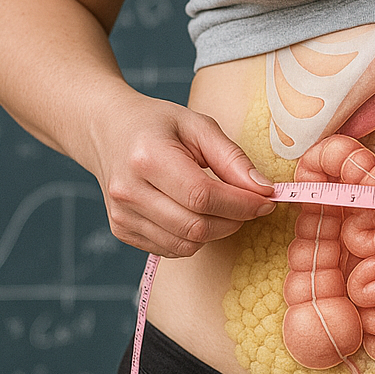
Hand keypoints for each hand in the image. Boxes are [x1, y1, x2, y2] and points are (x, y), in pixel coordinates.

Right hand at [88, 93, 275, 257]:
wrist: (108, 129)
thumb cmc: (158, 124)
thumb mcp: (199, 126)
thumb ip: (233, 158)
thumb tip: (264, 190)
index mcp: (147, 157)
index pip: (203, 196)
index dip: (241, 204)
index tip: (266, 200)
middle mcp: (128, 191)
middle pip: (196, 226)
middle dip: (235, 220)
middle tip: (251, 205)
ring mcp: (121, 215)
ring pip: (186, 244)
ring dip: (217, 231)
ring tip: (225, 206)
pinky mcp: (121, 230)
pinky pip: (171, 249)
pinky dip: (195, 238)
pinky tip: (197, 213)